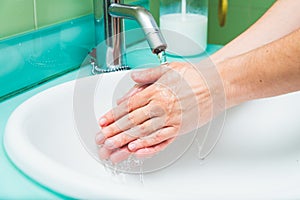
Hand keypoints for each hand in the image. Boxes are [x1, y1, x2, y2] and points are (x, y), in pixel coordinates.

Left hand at [95, 61, 224, 162]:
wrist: (216, 84)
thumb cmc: (194, 76)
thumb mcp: (168, 69)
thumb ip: (148, 75)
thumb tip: (133, 78)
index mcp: (155, 91)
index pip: (128, 105)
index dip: (113, 115)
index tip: (104, 121)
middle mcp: (161, 106)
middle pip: (132, 121)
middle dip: (115, 130)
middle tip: (102, 138)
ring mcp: (170, 119)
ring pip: (143, 132)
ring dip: (126, 140)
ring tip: (113, 147)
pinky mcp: (180, 129)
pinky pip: (161, 140)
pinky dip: (148, 146)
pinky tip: (137, 150)